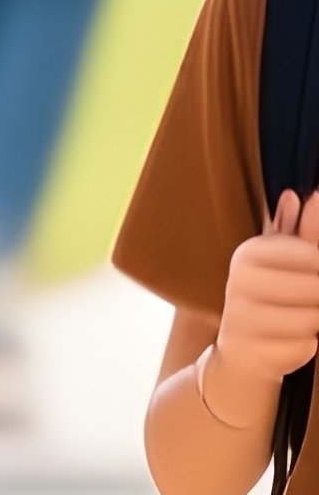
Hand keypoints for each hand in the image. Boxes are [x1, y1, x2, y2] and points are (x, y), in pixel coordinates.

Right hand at [211, 191, 318, 397]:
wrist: (241, 355)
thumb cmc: (272, 301)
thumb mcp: (285, 265)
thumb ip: (303, 232)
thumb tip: (306, 194)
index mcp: (248, 253)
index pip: (309, 254)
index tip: (312, 274)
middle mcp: (239, 279)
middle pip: (314, 287)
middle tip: (307, 301)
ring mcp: (243, 317)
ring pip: (313, 319)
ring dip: (315, 324)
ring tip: (300, 322)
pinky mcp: (253, 351)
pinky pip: (305, 347)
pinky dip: (308, 347)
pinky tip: (291, 342)